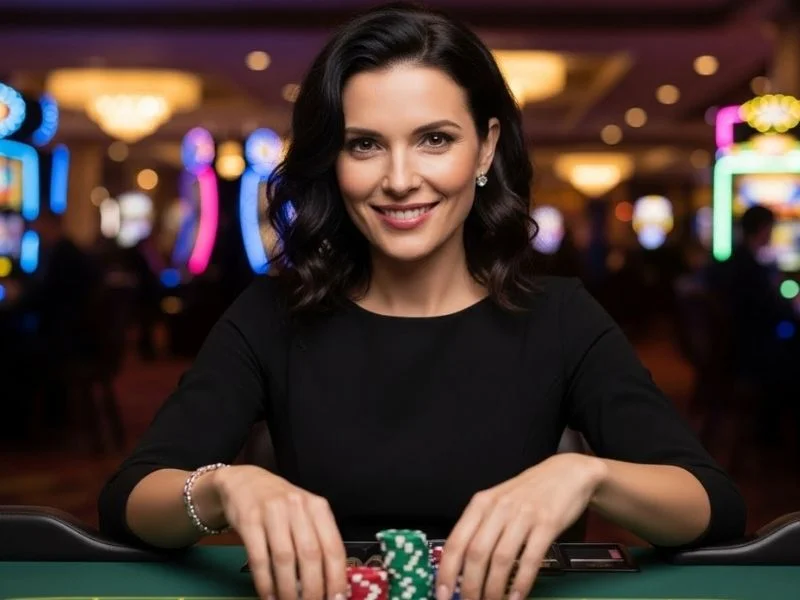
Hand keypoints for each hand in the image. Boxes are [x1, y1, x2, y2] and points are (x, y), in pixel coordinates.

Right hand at [211, 465, 347, 599]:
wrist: (245, 482)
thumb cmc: (281, 505)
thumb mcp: (304, 513)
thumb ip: (318, 541)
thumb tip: (331, 582)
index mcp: (318, 507)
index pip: (333, 546)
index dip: (336, 577)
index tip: (336, 599)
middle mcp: (298, 506)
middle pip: (310, 554)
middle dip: (313, 588)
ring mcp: (272, 512)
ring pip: (285, 558)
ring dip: (288, 589)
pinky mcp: (249, 520)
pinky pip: (259, 558)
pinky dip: (265, 582)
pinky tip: (268, 596)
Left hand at [436, 453, 606, 599]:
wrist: (566, 474)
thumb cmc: (528, 492)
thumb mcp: (498, 502)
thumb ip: (481, 528)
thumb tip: (462, 567)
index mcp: (481, 503)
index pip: (456, 541)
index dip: (446, 571)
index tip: (442, 594)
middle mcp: (499, 508)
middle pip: (476, 553)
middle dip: (470, 586)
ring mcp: (523, 516)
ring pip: (501, 559)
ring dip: (494, 589)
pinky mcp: (547, 524)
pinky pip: (530, 559)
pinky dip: (521, 583)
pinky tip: (517, 597)